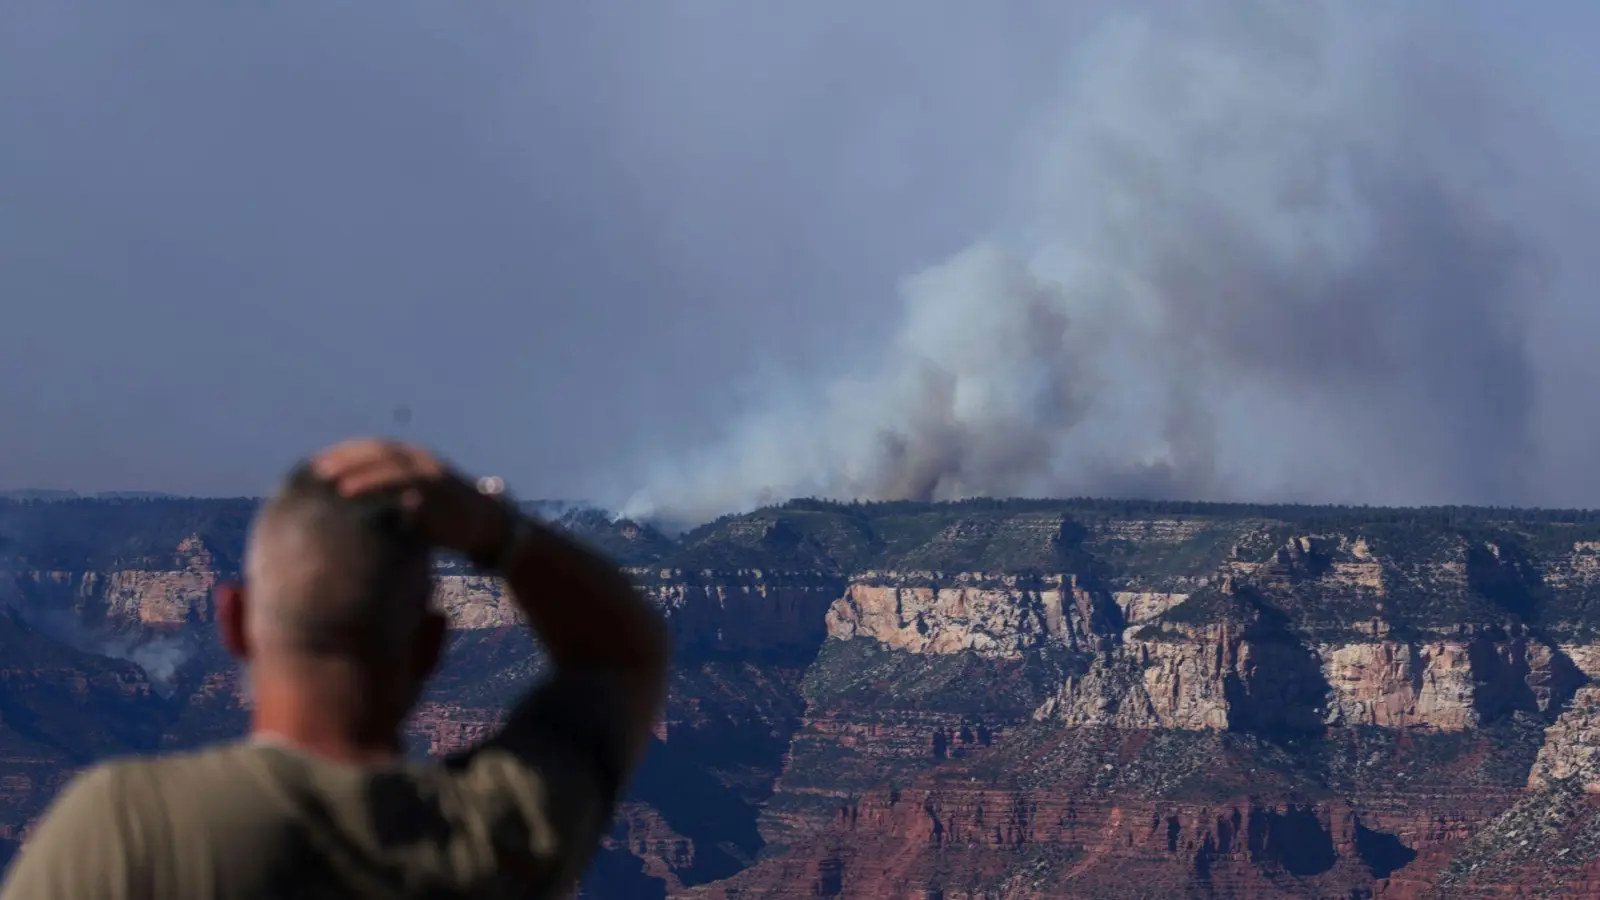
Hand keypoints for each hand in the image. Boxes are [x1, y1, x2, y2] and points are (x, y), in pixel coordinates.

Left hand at [308, 438, 509, 560]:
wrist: (488, 529)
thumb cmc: (446, 524)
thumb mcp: (414, 508)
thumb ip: (388, 503)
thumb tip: (348, 515)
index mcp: (412, 460)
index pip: (372, 450)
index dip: (344, 454)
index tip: (315, 465)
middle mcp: (419, 459)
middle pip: (375, 449)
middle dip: (344, 456)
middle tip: (314, 469)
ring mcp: (429, 470)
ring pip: (386, 459)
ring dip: (354, 467)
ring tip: (327, 479)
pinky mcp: (436, 486)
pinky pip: (400, 479)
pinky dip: (372, 482)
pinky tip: (351, 491)